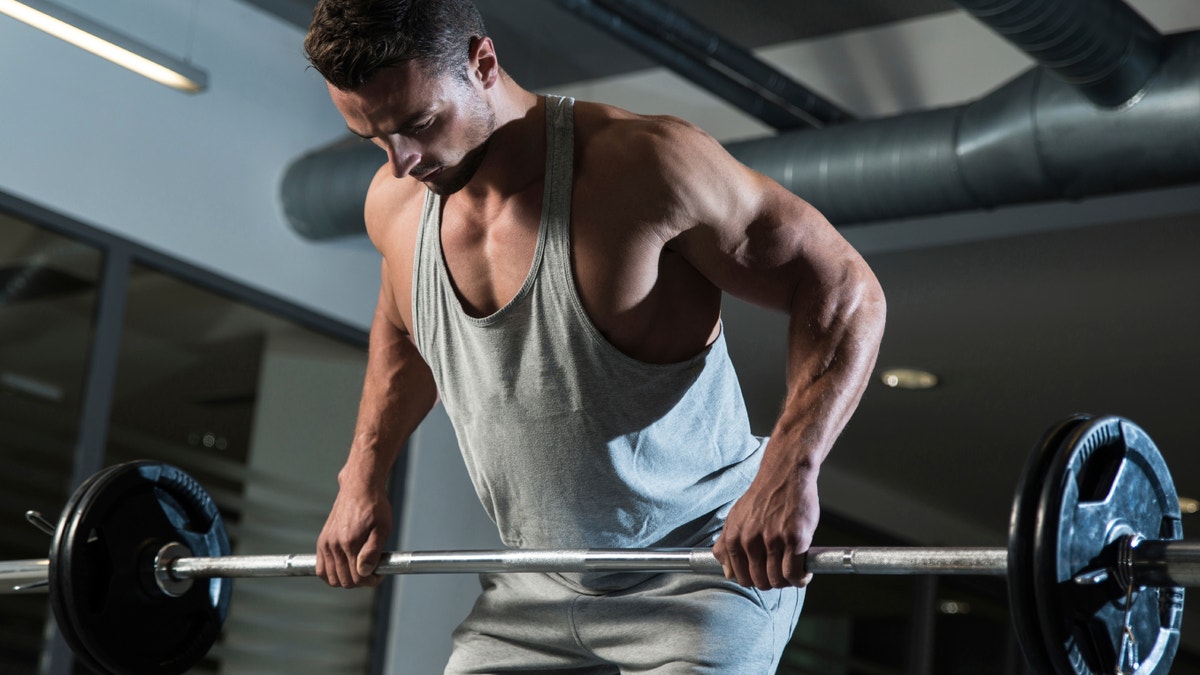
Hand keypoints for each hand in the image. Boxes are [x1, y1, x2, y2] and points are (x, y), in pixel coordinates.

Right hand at [316, 481, 392, 588]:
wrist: (360, 487)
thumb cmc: (375, 506)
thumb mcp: (382, 528)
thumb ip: (372, 552)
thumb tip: (364, 572)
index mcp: (350, 543)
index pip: (357, 578)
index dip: (371, 581)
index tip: (379, 574)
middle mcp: (334, 545)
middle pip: (344, 581)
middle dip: (360, 582)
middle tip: (371, 572)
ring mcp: (326, 543)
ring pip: (331, 578)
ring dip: (345, 579)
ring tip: (359, 570)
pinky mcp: (322, 541)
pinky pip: (320, 568)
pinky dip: (331, 574)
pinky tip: (344, 569)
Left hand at [713, 471, 819, 589]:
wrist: (785, 474)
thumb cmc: (763, 497)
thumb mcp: (735, 517)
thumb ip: (726, 545)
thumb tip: (726, 572)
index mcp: (734, 538)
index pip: (739, 577)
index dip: (753, 580)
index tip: (763, 575)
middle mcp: (750, 541)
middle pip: (759, 582)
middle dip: (770, 582)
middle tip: (780, 573)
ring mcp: (773, 541)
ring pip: (777, 581)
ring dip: (787, 582)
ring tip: (793, 573)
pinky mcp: (795, 540)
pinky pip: (795, 574)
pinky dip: (800, 580)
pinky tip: (804, 573)